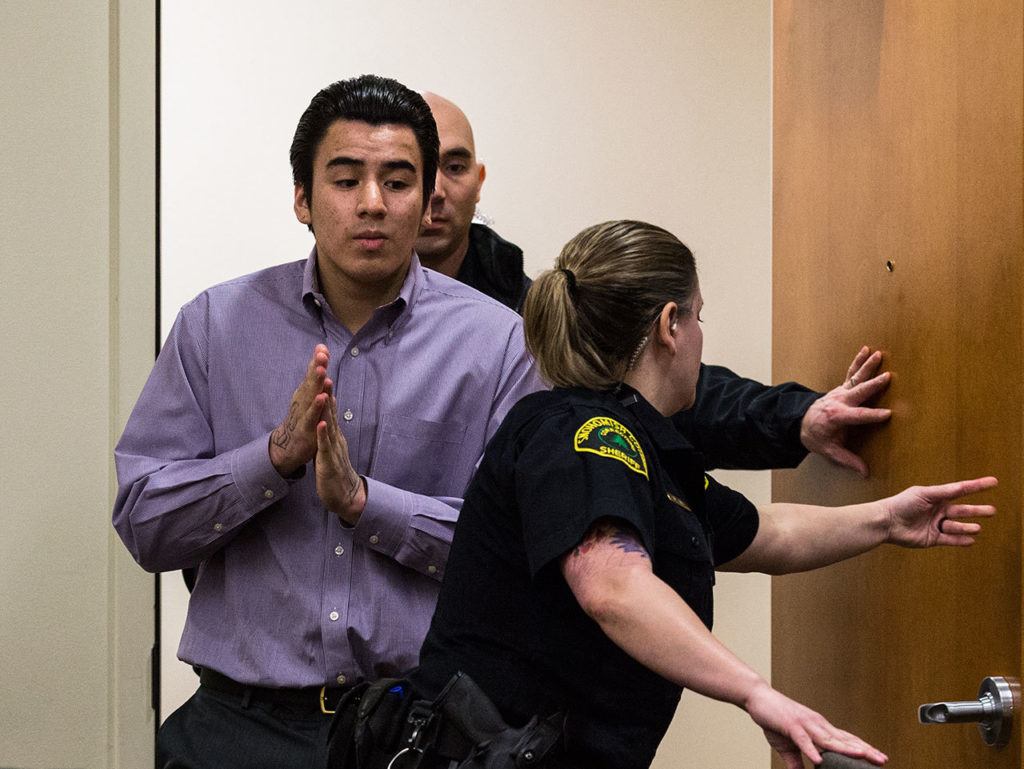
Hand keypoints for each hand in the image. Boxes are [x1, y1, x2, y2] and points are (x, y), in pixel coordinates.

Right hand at [269, 345, 329, 475]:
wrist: (288, 445)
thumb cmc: (303, 418)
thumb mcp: (310, 397)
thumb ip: (316, 378)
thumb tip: (321, 355)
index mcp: (306, 392)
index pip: (313, 373)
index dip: (317, 361)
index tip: (322, 347)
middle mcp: (302, 399)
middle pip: (311, 381)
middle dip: (317, 367)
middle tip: (322, 354)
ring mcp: (303, 413)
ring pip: (311, 396)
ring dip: (317, 383)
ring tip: (323, 371)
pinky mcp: (304, 427)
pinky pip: (312, 416)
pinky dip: (316, 407)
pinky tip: (322, 398)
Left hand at [315, 388, 365, 525]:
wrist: (346, 497)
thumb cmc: (337, 474)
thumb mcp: (331, 450)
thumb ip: (329, 436)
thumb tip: (325, 421)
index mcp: (335, 436)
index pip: (330, 412)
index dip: (326, 394)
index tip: (324, 376)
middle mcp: (336, 439)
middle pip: (331, 413)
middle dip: (327, 394)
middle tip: (326, 374)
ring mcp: (334, 450)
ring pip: (329, 425)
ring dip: (327, 408)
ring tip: (325, 391)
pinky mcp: (329, 462)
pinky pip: (325, 447)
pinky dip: (323, 434)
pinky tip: (321, 423)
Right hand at [745, 681, 886, 767]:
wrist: (758, 697)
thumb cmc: (774, 718)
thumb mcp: (787, 745)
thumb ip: (796, 761)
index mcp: (819, 728)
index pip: (845, 740)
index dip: (862, 749)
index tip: (879, 758)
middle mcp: (817, 725)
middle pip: (843, 739)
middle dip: (863, 750)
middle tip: (881, 759)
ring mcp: (805, 724)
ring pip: (828, 739)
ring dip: (845, 748)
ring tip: (861, 755)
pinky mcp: (790, 725)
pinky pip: (802, 739)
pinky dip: (810, 750)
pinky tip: (818, 760)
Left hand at [800, 347, 891, 476]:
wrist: (799, 422)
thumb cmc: (816, 437)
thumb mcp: (829, 451)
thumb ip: (847, 460)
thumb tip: (865, 473)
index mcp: (837, 417)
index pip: (858, 416)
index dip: (872, 416)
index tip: (888, 414)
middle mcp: (839, 402)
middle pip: (858, 393)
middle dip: (873, 385)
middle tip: (887, 377)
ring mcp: (839, 393)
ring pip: (855, 378)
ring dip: (867, 367)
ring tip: (878, 355)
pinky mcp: (841, 388)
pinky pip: (850, 374)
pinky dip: (858, 361)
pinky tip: (866, 350)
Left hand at [885, 476, 996, 547]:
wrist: (887, 522)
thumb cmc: (903, 504)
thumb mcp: (924, 494)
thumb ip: (944, 492)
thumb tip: (962, 487)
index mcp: (937, 497)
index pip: (961, 490)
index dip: (977, 486)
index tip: (994, 482)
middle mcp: (939, 511)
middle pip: (963, 511)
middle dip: (977, 511)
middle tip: (992, 511)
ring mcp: (936, 525)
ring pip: (957, 526)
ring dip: (966, 527)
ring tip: (976, 528)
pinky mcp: (932, 539)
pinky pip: (950, 540)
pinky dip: (960, 540)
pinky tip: (971, 540)